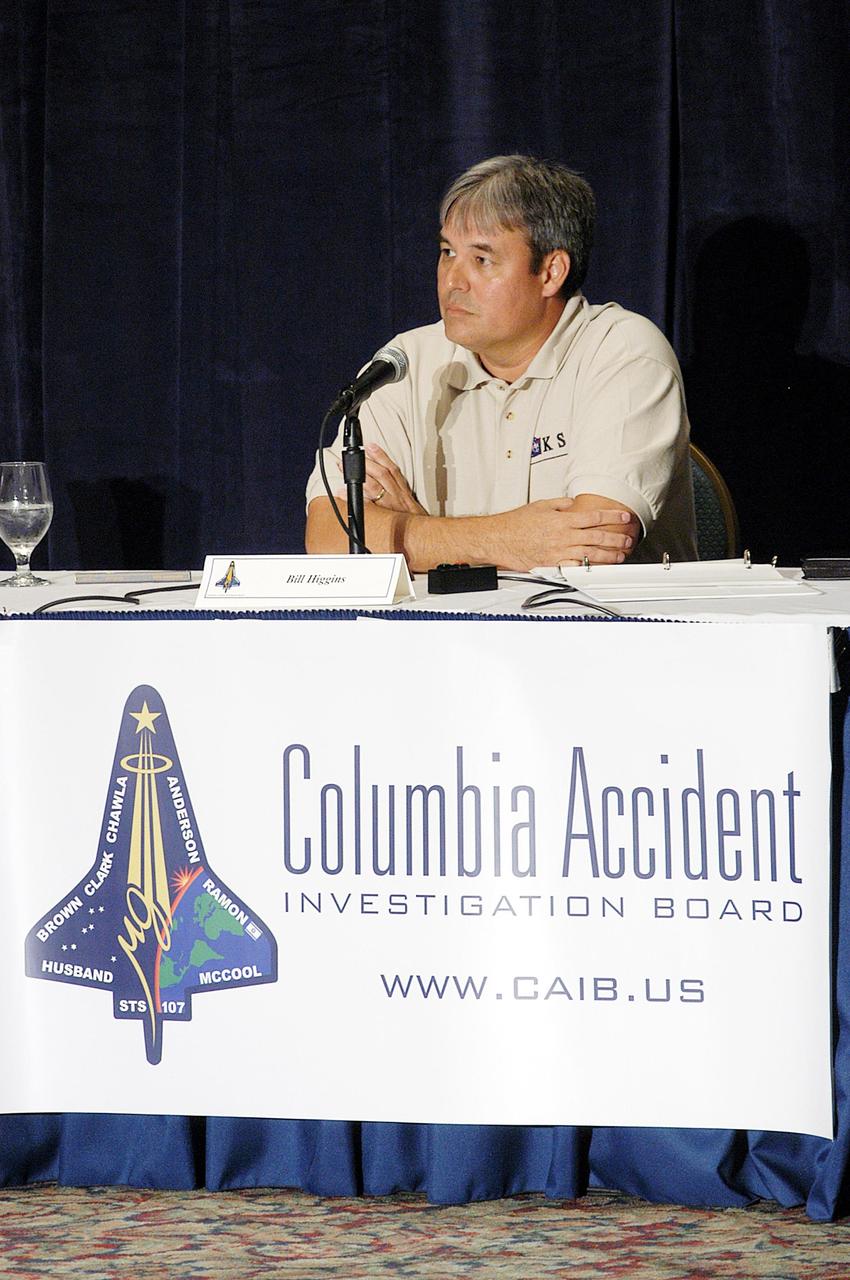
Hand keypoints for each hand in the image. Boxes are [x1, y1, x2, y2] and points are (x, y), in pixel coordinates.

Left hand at [338, 443, 425, 514]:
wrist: (424, 535)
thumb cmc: (414, 519)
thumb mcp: (409, 502)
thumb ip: (397, 490)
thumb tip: (382, 479)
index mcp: (403, 491)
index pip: (392, 469)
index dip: (381, 456)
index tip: (370, 446)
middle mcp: (397, 496)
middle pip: (382, 475)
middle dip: (366, 462)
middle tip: (353, 454)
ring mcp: (389, 506)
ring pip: (374, 487)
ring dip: (358, 476)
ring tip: (343, 468)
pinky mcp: (383, 517)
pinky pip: (366, 507)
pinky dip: (354, 500)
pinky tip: (343, 493)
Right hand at [491, 498, 635, 570]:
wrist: (498, 538)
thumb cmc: (515, 523)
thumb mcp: (540, 505)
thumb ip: (560, 504)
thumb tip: (573, 504)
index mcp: (562, 519)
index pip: (594, 517)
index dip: (612, 517)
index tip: (624, 517)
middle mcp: (562, 535)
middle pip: (597, 537)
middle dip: (616, 538)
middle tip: (627, 539)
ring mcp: (558, 551)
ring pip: (590, 554)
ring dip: (608, 555)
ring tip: (620, 555)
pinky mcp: (551, 564)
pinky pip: (574, 567)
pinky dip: (588, 568)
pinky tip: (598, 568)